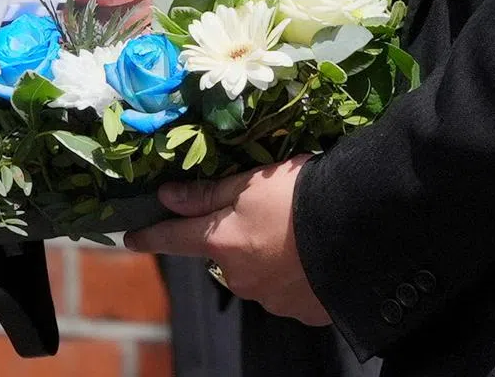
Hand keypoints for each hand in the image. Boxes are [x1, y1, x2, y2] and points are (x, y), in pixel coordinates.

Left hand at [124, 155, 331, 325]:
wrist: (364, 229)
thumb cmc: (302, 196)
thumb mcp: (252, 183)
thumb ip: (208, 194)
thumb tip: (166, 197)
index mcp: (222, 243)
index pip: (174, 239)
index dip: (151, 235)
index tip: (130, 237)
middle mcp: (238, 278)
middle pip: (222, 256)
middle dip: (235, 238)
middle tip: (267, 213)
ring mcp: (271, 299)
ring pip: (256, 274)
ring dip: (267, 257)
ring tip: (299, 232)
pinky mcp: (302, 311)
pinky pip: (288, 290)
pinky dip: (294, 274)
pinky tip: (315, 255)